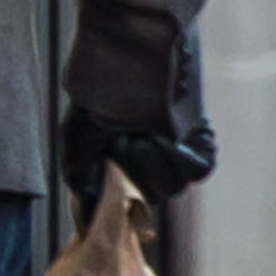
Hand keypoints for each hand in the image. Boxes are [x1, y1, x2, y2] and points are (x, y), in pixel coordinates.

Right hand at [60, 106, 217, 210]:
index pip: (128, 202)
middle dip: (136, 174)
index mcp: (119, 162)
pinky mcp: (199, 140)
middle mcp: (148, 159)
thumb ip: (79, 176)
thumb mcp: (76, 140)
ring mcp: (175, 150)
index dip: (120, 202)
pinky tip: (170, 140)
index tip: (112, 189)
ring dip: (157, 166)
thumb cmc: (97, 96)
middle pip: (151, 198)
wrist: (128, 62)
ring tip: (147, 137)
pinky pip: (200, 171)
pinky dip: (184, 160)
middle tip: (125, 143)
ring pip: (175, 188)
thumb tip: (86, 213)